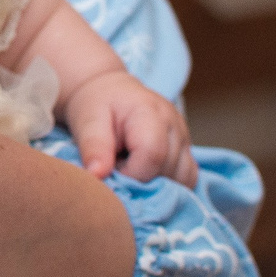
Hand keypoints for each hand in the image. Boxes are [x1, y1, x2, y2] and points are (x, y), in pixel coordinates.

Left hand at [60, 70, 195, 183]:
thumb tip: (97, 175)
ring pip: (182, 179)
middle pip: (168, 170)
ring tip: (132, 167)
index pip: (152, 155)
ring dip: (156, 184)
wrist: (111, 93)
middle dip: (140, 180)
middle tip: (118, 166)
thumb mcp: (87, 122)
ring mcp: (184, 137)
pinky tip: (147, 174)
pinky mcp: (187, 149)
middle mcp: (175, 124)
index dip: (130, 174)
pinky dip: (169, 184)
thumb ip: (94, 147)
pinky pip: (188, 177)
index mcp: (150, 112)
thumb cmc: (98, 105)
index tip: (111, 170)